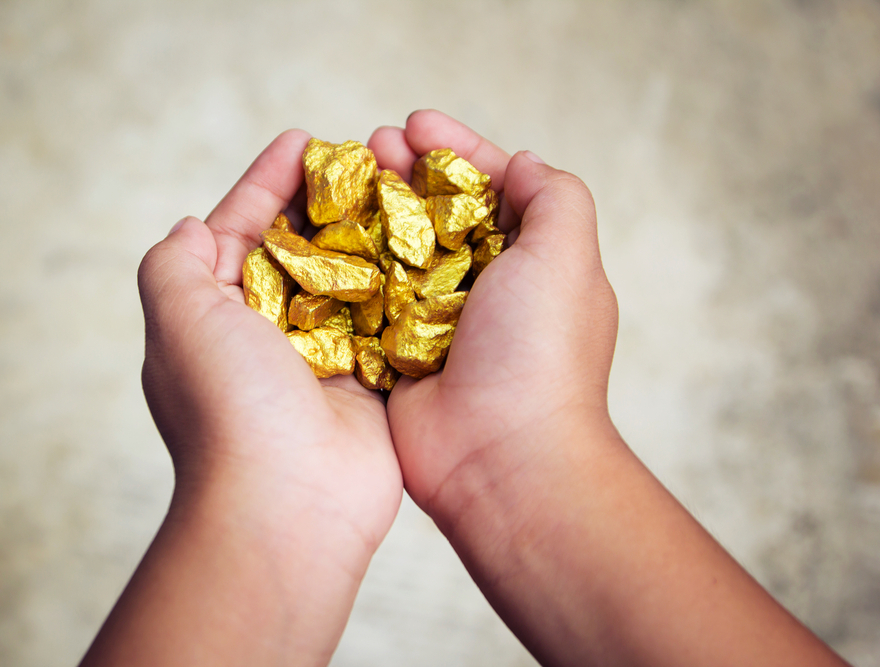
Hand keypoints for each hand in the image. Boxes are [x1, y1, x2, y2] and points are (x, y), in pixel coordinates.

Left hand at [82, 130, 401, 666]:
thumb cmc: (228, 407)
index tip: (302, 139)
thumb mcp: (177, 318)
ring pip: (343, 278)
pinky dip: (395, 283)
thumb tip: (191, 227)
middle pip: (294, 248)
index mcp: (211, 316)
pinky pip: (381, 318)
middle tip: (358, 158)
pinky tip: (419, 245)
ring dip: (364, 236)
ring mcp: (315, 358)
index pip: (237, 229)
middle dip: (321, 203)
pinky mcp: (364, 380)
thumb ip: (173, 264)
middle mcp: (261, 334)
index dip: (264, 182)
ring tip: (395, 190)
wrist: (289, 503)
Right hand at [369, 110, 617, 523]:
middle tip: (370, 145)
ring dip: (370, 210)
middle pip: (436, 212)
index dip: (454, 149)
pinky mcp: (395, 351)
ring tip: (339, 177)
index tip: (415, 122)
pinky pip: (365, 296)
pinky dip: (346, 265)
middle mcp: (484, 287)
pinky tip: (320, 236)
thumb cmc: (539, 353)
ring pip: (396, 249)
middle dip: (403, 171)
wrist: (499, 457)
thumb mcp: (568, 256)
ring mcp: (436, 321)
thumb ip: (554, 196)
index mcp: (531, 262)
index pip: (490, 186)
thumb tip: (522, 163)